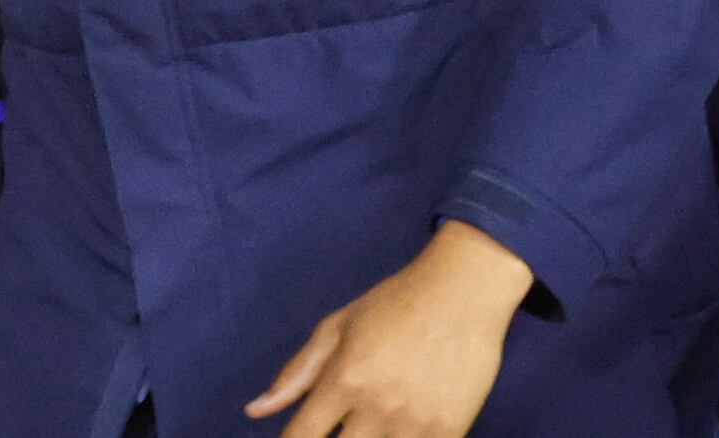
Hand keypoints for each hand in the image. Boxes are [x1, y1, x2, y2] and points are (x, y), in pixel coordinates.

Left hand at [246, 221, 535, 434]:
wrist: (464, 293)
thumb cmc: (394, 304)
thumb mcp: (336, 328)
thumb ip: (296, 374)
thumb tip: (254, 410)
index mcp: (345, 378)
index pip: (303, 436)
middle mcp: (379, 406)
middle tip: (337, 424)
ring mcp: (417, 422)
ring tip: (367, 423)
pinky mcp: (451, 430)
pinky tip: (396, 427)